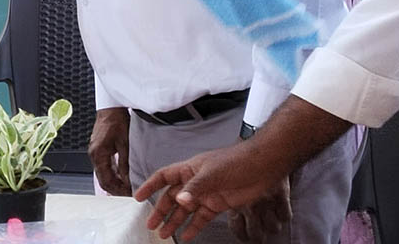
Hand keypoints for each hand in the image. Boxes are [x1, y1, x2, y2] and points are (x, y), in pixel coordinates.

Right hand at [88, 107, 131, 195]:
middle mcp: (93, 154)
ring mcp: (95, 152)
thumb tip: (127, 179)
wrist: (111, 107)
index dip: (117, 190)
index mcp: (98, 154)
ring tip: (127, 186)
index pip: (106, 180)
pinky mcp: (98, 149)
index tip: (128, 193)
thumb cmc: (116, 120)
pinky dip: (112, 173)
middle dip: (115, 188)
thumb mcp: (124, 143)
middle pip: (103, 179)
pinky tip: (121, 175)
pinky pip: (104, 166)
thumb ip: (125, 163)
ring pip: (103, 174)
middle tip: (128, 193)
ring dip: (114, 181)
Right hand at [133, 142, 285, 240]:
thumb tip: (180, 201)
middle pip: (172, 197)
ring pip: (185, 210)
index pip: (164, 177)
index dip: (150, 186)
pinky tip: (187, 236)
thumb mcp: (212, 173)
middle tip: (151, 225)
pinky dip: (194, 227)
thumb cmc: (234, 162)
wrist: (261, 167)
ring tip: (165, 234)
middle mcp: (194, 182)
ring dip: (175, 221)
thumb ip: (195, 188)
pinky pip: (201, 218)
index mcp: (188, 169)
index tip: (138, 198)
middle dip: (161, 211)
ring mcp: (206, 194)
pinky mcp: (218, 204)